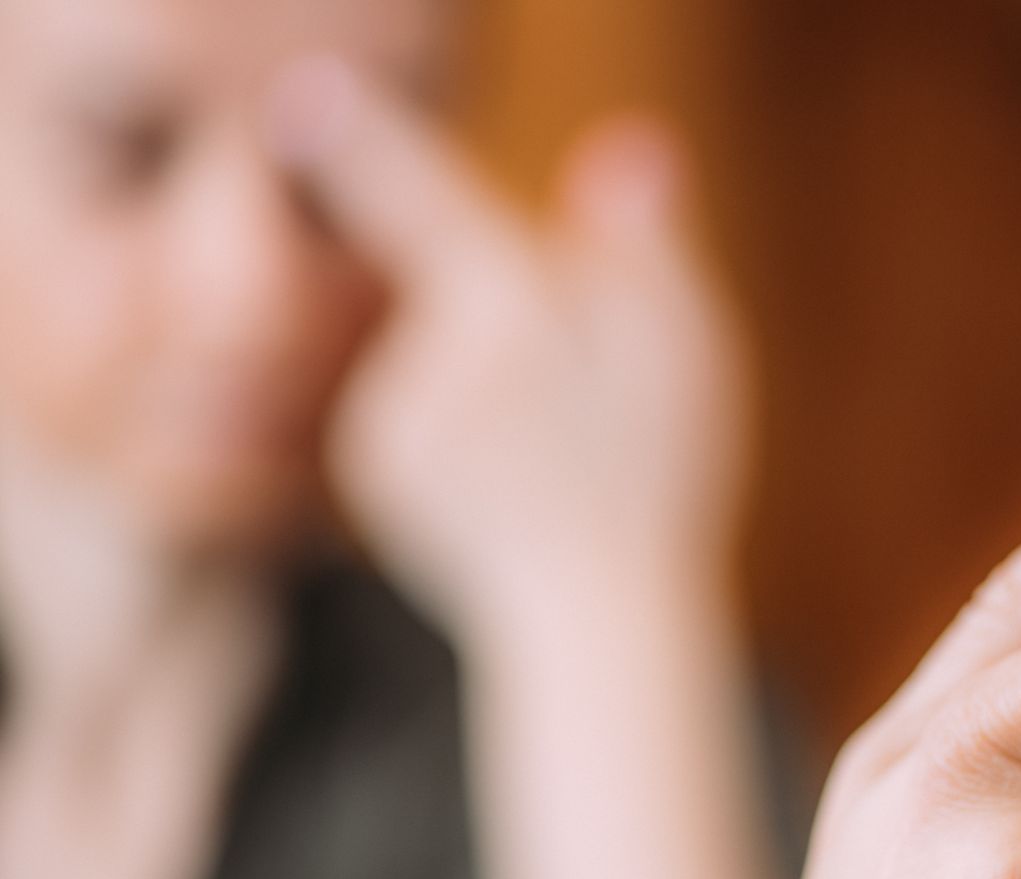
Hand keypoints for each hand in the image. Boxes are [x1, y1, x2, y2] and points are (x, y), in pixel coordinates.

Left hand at [265, 58, 750, 625]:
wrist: (597, 623)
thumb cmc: (665, 483)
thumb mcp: (690, 351)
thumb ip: (649, 244)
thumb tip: (629, 147)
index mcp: (507, 315)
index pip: (424, 193)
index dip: (371, 135)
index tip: (309, 91)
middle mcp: (425, 360)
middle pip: (466, 276)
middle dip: (528, 299)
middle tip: (606, 387)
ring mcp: (390, 417)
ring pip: (445, 342)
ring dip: (502, 367)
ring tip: (568, 449)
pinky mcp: (374, 463)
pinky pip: (421, 398)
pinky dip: (470, 418)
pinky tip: (522, 475)